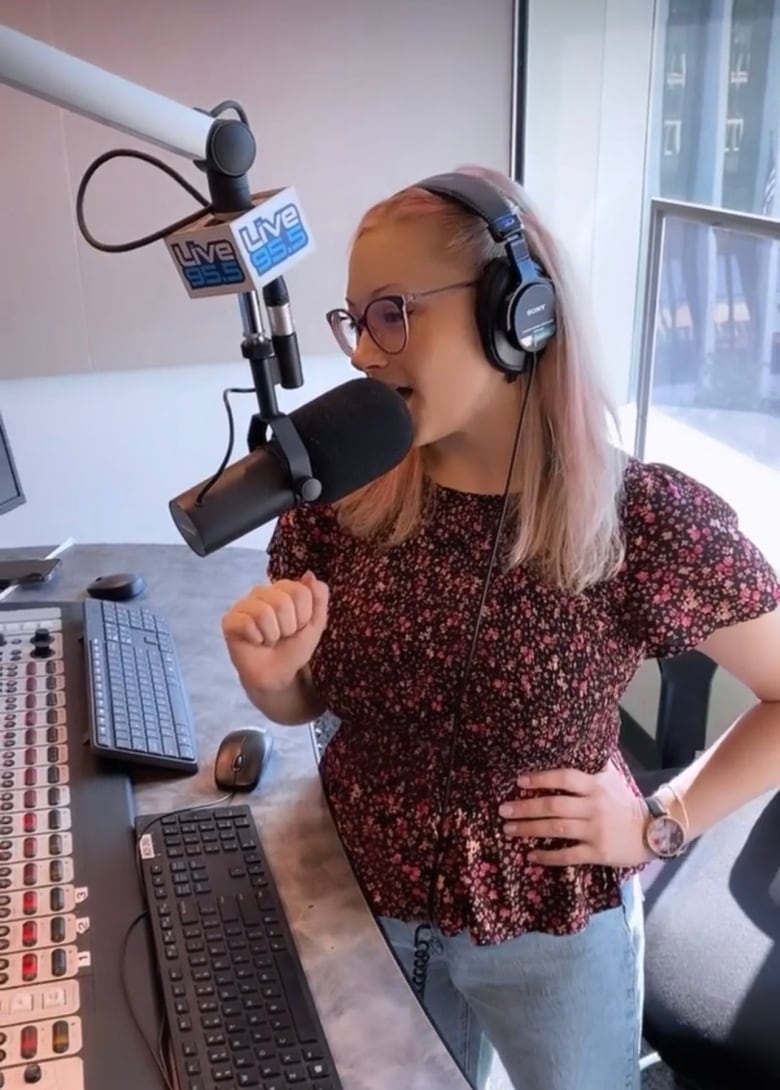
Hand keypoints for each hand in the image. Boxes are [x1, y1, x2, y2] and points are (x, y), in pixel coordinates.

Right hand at [221, 571, 328, 694]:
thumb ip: (319, 597)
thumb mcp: (316, 624)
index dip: (304, 615)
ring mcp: (244, 604)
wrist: (276, 675)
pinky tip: (255, 642)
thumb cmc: (294, 648)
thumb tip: (309, 574)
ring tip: (269, 640)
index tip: (299, 627)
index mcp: (283, 589)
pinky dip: (257, 639)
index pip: (300, 591)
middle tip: (282, 635)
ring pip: (264, 612)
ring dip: (273, 635)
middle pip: (282, 601)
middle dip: (288, 627)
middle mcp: (262, 591)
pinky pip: (247, 624)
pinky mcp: (230, 620)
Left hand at [498, 758, 651, 866]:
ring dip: (529, 829)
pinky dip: (548, 856)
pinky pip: (568, 855)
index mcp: (595, 786)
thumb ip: (589, 765)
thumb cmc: (623, 802)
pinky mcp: (597, 852)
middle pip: (554, 806)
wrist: (652, 830)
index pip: (565, 778)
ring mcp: (595, 831)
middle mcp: (593, 807)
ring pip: (556, 829)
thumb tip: (567, 744)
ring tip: (509, 830)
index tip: (519, 781)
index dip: (541, 778)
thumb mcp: (610, 778)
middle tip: (503, 810)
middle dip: (525, 808)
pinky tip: (531, 855)